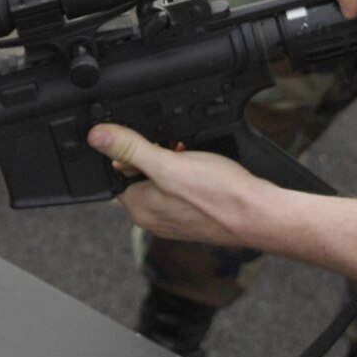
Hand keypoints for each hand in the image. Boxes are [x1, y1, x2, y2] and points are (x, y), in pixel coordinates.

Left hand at [88, 124, 272, 247]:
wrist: (259, 215)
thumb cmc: (218, 194)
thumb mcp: (168, 164)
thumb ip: (130, 149)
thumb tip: (97, 137)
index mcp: (140, 208)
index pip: (116, 173)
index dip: (129, 151)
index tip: (147, 139)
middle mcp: (154, 217)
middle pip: (140, 175)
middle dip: (155, 155)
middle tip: (176, 147)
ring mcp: (175, 219)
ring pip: (163, 180)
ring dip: (174, 162)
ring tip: (192, 156)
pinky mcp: (194, 216)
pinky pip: (181, 189)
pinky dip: (189, 174)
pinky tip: (204, 167)